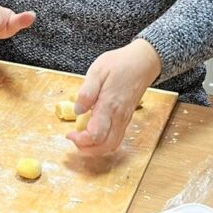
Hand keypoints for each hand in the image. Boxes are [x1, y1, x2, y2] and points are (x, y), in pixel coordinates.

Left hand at [67, 39, 161, 156]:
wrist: (143, 62)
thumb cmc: (120, 64)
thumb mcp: (97, 71)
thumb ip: (87, 92)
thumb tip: (77, 111)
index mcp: (110, 105)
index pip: (96, 134)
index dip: (80, 140)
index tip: (69, 134)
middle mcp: (119, 116)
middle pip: (105, 146)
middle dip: (87, 149)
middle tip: (74, 139)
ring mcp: (124, 119)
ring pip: (112, 145)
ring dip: (95, 148)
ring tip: (81, 139)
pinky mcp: (126, 119)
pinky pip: (116, 138)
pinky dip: (103, 143)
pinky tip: (93, 134)